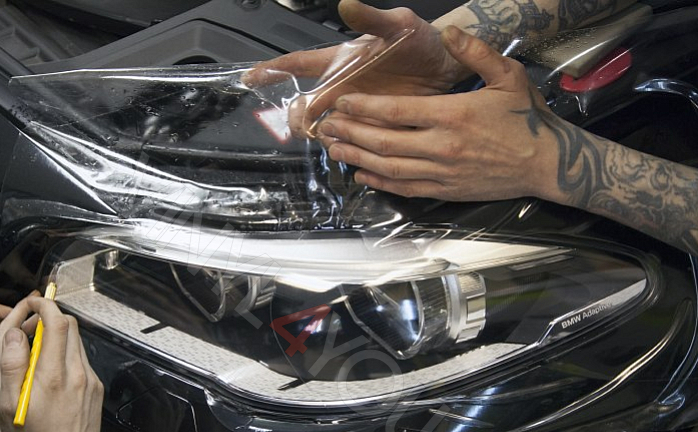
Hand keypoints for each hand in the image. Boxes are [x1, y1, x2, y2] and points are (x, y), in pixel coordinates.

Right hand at [0, 296, 103, 431]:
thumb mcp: (9, 406)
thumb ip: (12, 366)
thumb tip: (13, 336)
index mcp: (53, 375)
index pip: (57, 324)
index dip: (44, 307)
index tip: (31, 305)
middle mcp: (77, 374)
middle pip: (71, 328)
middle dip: (49, 319)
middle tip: (29, 329)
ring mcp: (89, 381)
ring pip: (77, 344)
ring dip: (58, 338)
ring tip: (36, 353)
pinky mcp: (95, 390)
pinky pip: (81, 361)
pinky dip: (66, 356)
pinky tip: (50, 374)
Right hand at [243, 0, 462, 136]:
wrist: (445, 66)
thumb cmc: (419, 41)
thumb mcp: (397, 25)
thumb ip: (370, 18)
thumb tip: (346, 4)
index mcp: (342, 61)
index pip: (300, 63)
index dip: (274, 69)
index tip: (251, 76)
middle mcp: (342, 87)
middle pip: (306, 106)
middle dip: (298, 118)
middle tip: (302, 125)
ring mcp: (354, 109)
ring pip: (325, 128)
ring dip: (324, 136)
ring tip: (334, 137)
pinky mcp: (371, 127)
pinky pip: (351, 142)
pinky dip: (346, 148)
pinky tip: (350, 151)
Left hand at [316, 26, 560, 201]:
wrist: (546, 163)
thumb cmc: (526, 119)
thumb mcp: (507, 75)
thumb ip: (475, 52)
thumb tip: (448, 32)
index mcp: (453, 115)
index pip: (396, 111)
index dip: (364, 107)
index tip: (342, 101)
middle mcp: (442, 147)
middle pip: (384, 141)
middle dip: (351, 132)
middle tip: (327, 126)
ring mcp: (442, 172)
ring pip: (389, 168)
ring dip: (357, 158)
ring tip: (335, 149)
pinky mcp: (445, 191)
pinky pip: (404, 188)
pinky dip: (379, 182)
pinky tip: (362, 174)